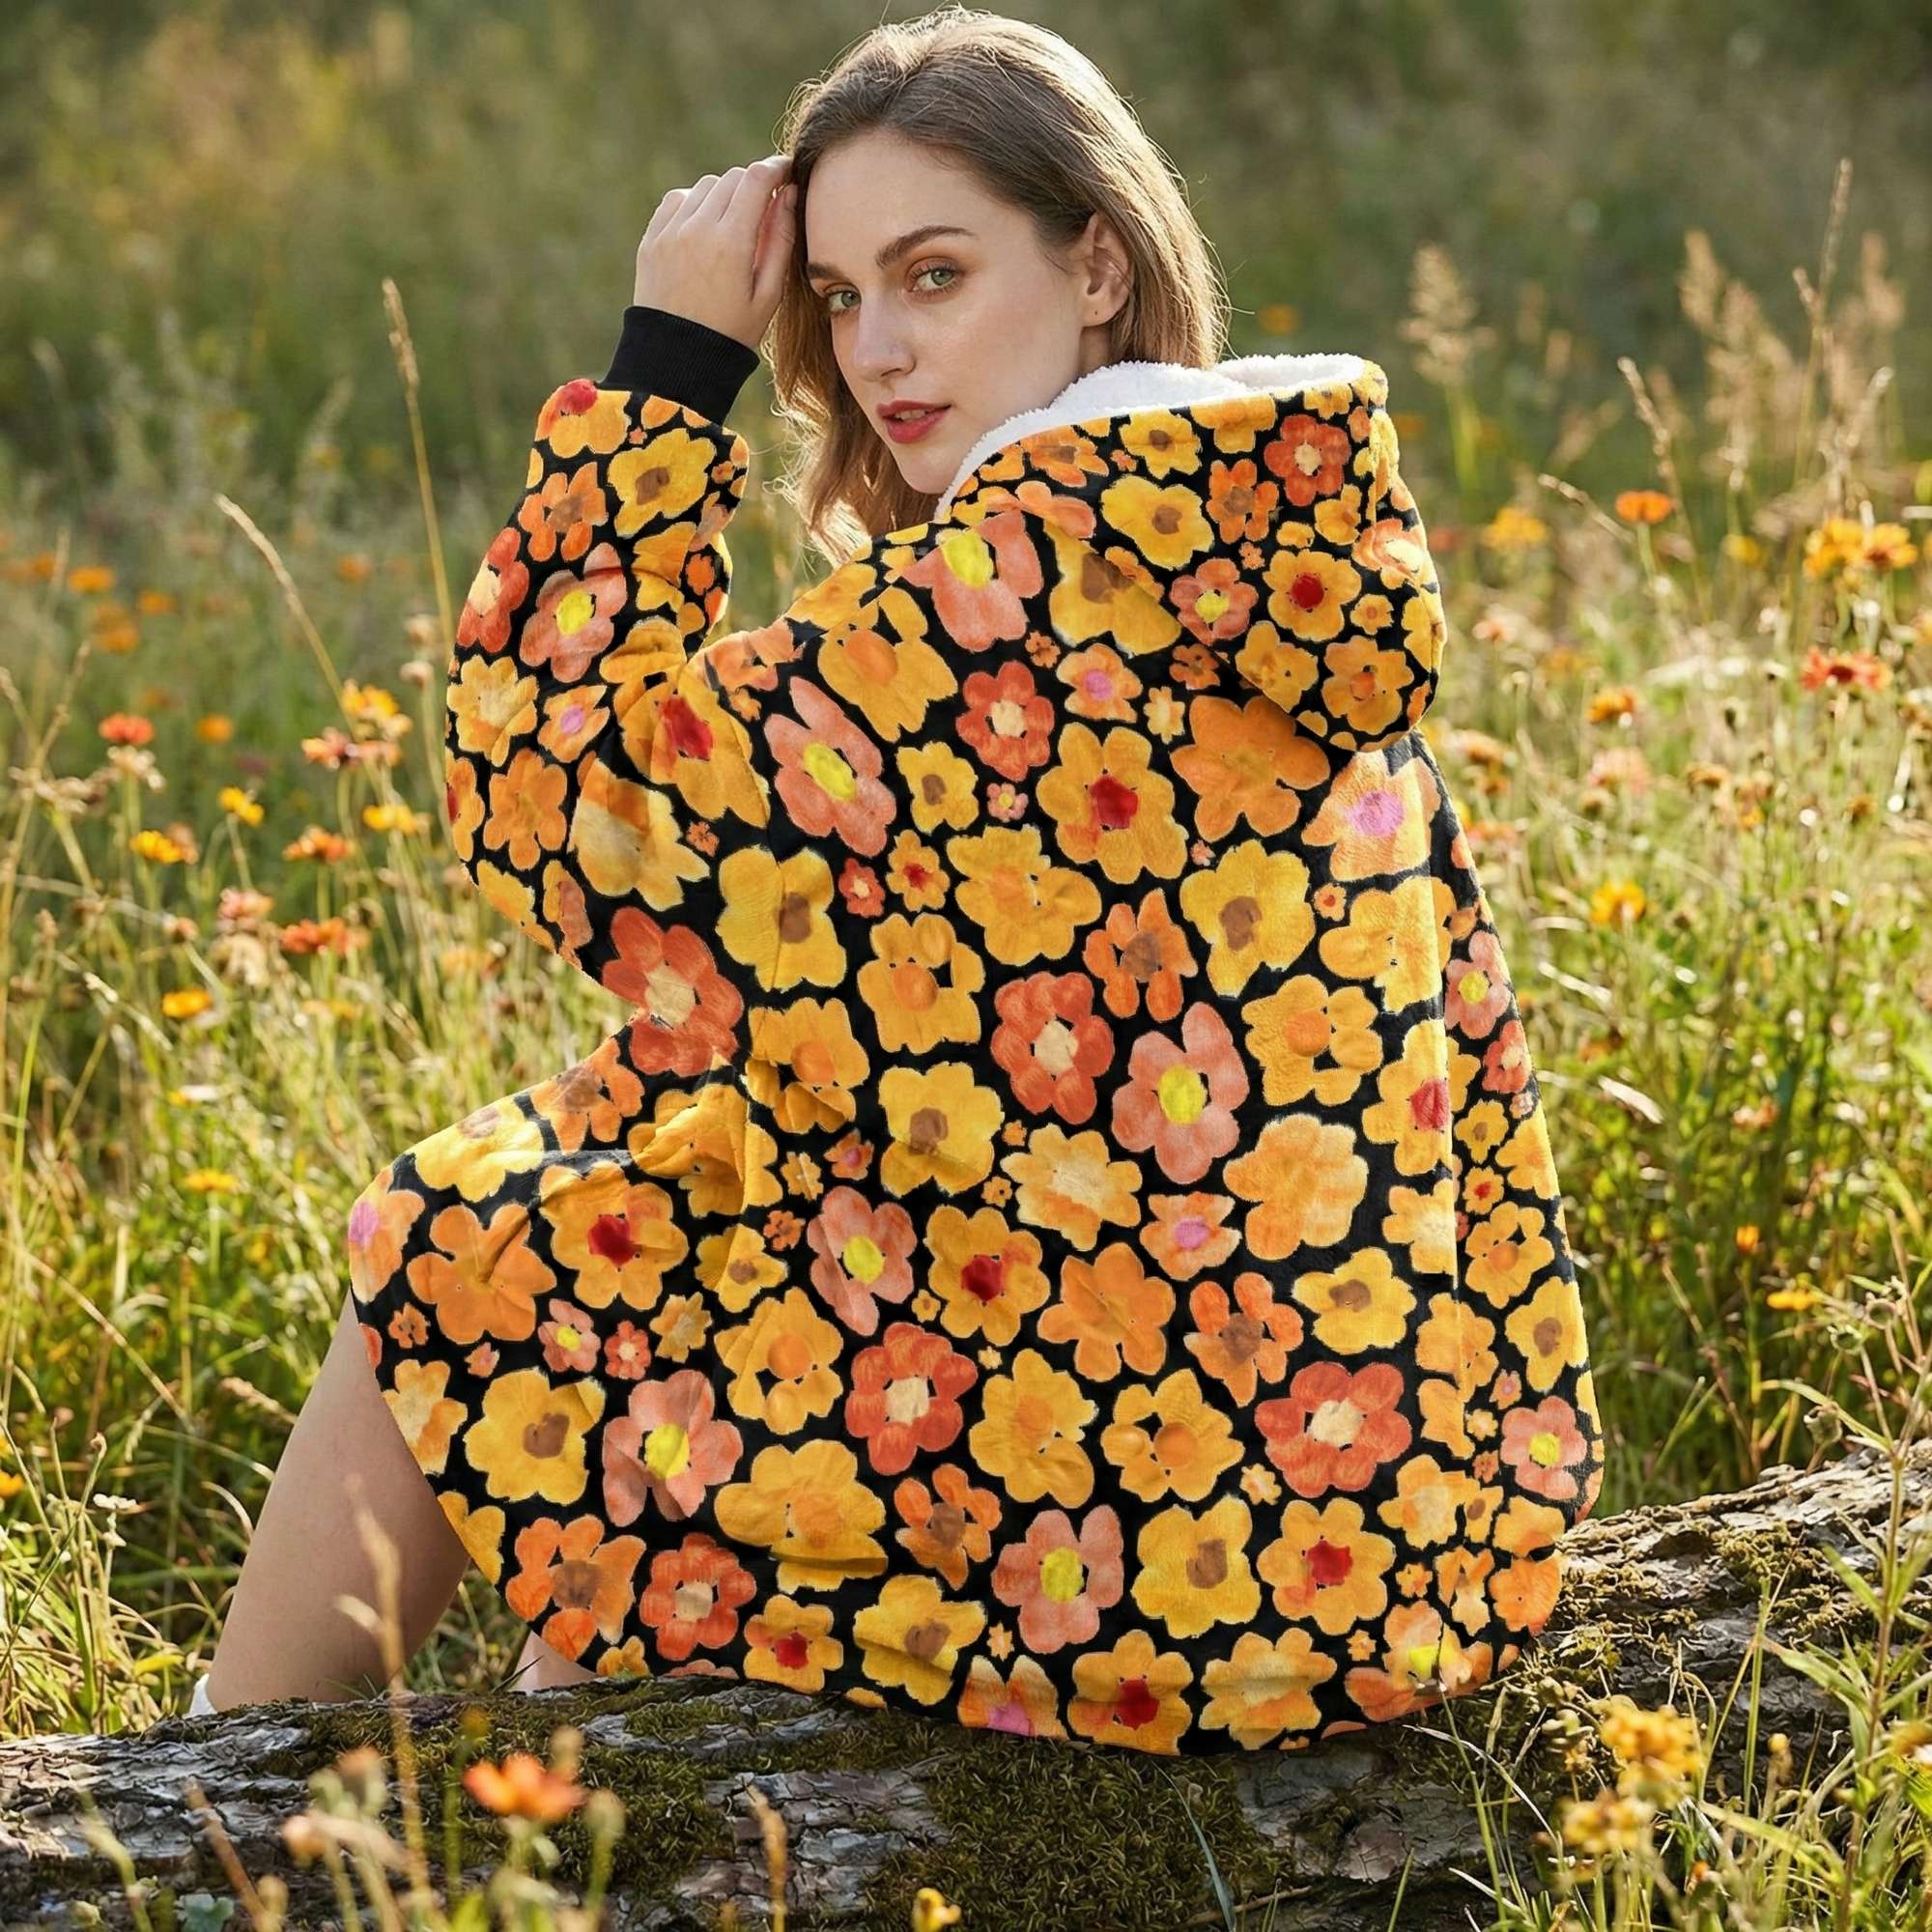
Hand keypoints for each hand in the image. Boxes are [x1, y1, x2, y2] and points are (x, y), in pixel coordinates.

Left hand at [632, 154, 798, 352]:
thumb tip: (788, 194)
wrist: (677, 360)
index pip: (756, 179)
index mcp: (731, 242)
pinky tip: (704, 230)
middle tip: (764, 206)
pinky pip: (676, 201)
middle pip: (731, 178)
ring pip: (704, 186)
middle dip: (752, 184)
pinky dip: (694, 204)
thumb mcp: (768, 295)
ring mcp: (670, 232)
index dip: (775, 168)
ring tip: (733, 224)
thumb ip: (781, 241)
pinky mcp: (652, 239)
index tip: (787, 171)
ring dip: (723, 195)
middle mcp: (697, 228)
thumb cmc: (732, 333)